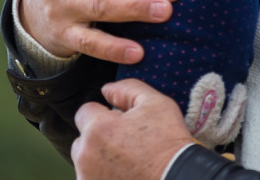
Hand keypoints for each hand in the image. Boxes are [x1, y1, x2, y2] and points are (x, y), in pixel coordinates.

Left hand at [72, 80, 193, 179]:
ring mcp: (87, 178)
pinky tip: (125, 175)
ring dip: (99, 160)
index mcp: (97, 128)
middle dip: (98, 139)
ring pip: (86, 163)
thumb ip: (127, 89)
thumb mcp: (155, 103)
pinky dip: (103, 177)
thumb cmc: (167, 143)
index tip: (120, 124)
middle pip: (82, 140)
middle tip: (125, 144)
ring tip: (126, 162)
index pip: (85, 111)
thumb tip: (106, 90)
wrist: (178, 179)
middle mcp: (85, 156)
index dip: (104, 114)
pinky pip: (92, 178)